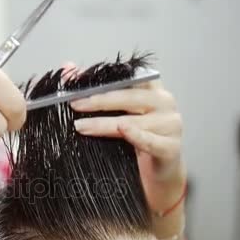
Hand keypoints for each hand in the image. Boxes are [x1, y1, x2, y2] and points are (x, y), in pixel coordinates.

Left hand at [63, 63, 184, 208]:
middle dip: (99, 100)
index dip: (103, 78)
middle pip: (129, 97)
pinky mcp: (170, 147)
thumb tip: (68, 67)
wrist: (160, 171)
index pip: (128, 77)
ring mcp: (170, 125)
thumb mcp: (119, 113)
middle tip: (75, 104)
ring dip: (104, 123)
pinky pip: (150, 140)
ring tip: (81, 126)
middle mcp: (164, 103)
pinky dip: (136, 135)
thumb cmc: (140, 139)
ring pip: (133, 121)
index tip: (78, 79)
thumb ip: (97, 90)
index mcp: (152, 89)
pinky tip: (122, 130)